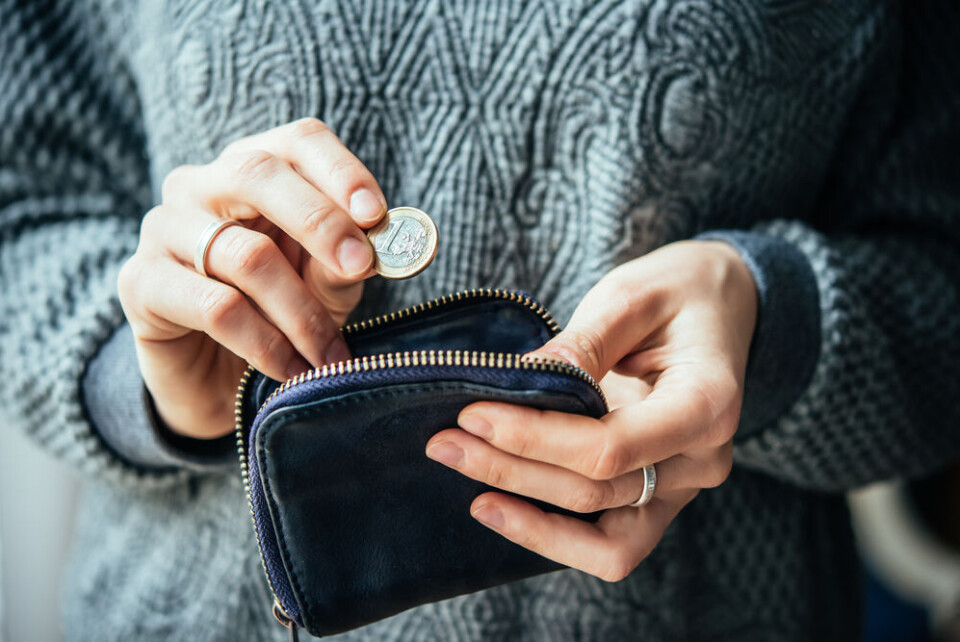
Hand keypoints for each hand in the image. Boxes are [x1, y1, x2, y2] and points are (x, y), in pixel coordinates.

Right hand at [118, 118, 385, 438]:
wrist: (220, 383)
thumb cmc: (281, 315)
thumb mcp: (325, 285)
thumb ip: (345, 260)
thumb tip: (377, 248)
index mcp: (256, 169)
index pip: (299, 141)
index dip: (341, 172)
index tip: (377, 215)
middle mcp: (201, 185)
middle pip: (259, 173)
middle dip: (320, 222)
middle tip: (360, 267)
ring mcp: (162, 228)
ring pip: (245, 254)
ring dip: (302, 313)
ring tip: (332, 356)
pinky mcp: (140, 282)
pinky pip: (215, 307)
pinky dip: (266, 344)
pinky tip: (291, 370)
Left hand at [425, 241, 756, 580]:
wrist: (719, 305)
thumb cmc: (679, 291)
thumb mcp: (631, 296)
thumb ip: (580, 345)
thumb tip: (517, 383)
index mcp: (709, 404)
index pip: (611, 447)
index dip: (534, 438)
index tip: (474, 414)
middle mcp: (703, 459)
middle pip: (597, 491)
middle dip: (512, 470)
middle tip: (444, 442)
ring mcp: (683, 486)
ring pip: (604, 540)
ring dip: (528, 516)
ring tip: (467, 481)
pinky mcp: (658, 496)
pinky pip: (610, 544)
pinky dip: (555, 536)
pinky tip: (502, 508)